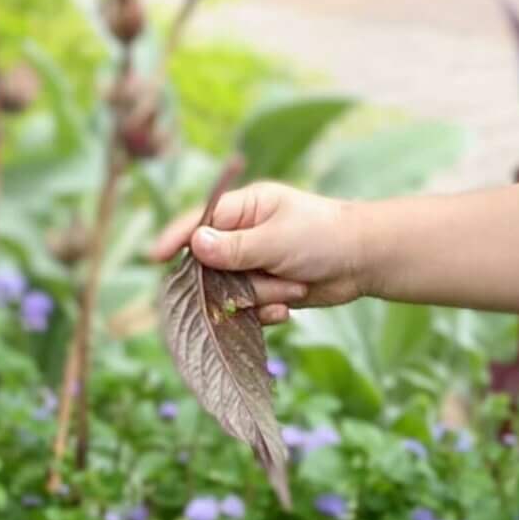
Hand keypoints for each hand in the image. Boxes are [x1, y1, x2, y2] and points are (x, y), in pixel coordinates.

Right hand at [146, 181, 363, 325]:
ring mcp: (252, 264)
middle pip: (209, 265)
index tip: (155, 257)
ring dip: (259, 295)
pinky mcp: (264, 289)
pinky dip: (266, 310)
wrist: (363, 262)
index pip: (198, 222)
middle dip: (233, 281)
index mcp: (243, 208)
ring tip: (292, 287)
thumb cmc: (324, 236)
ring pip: (230, 291)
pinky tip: (287, 307)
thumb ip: (236, 247)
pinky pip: (247, 308)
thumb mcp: (278, 239)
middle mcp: (242, 235)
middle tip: (260, 281)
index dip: (176, 239)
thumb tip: (195, 244)